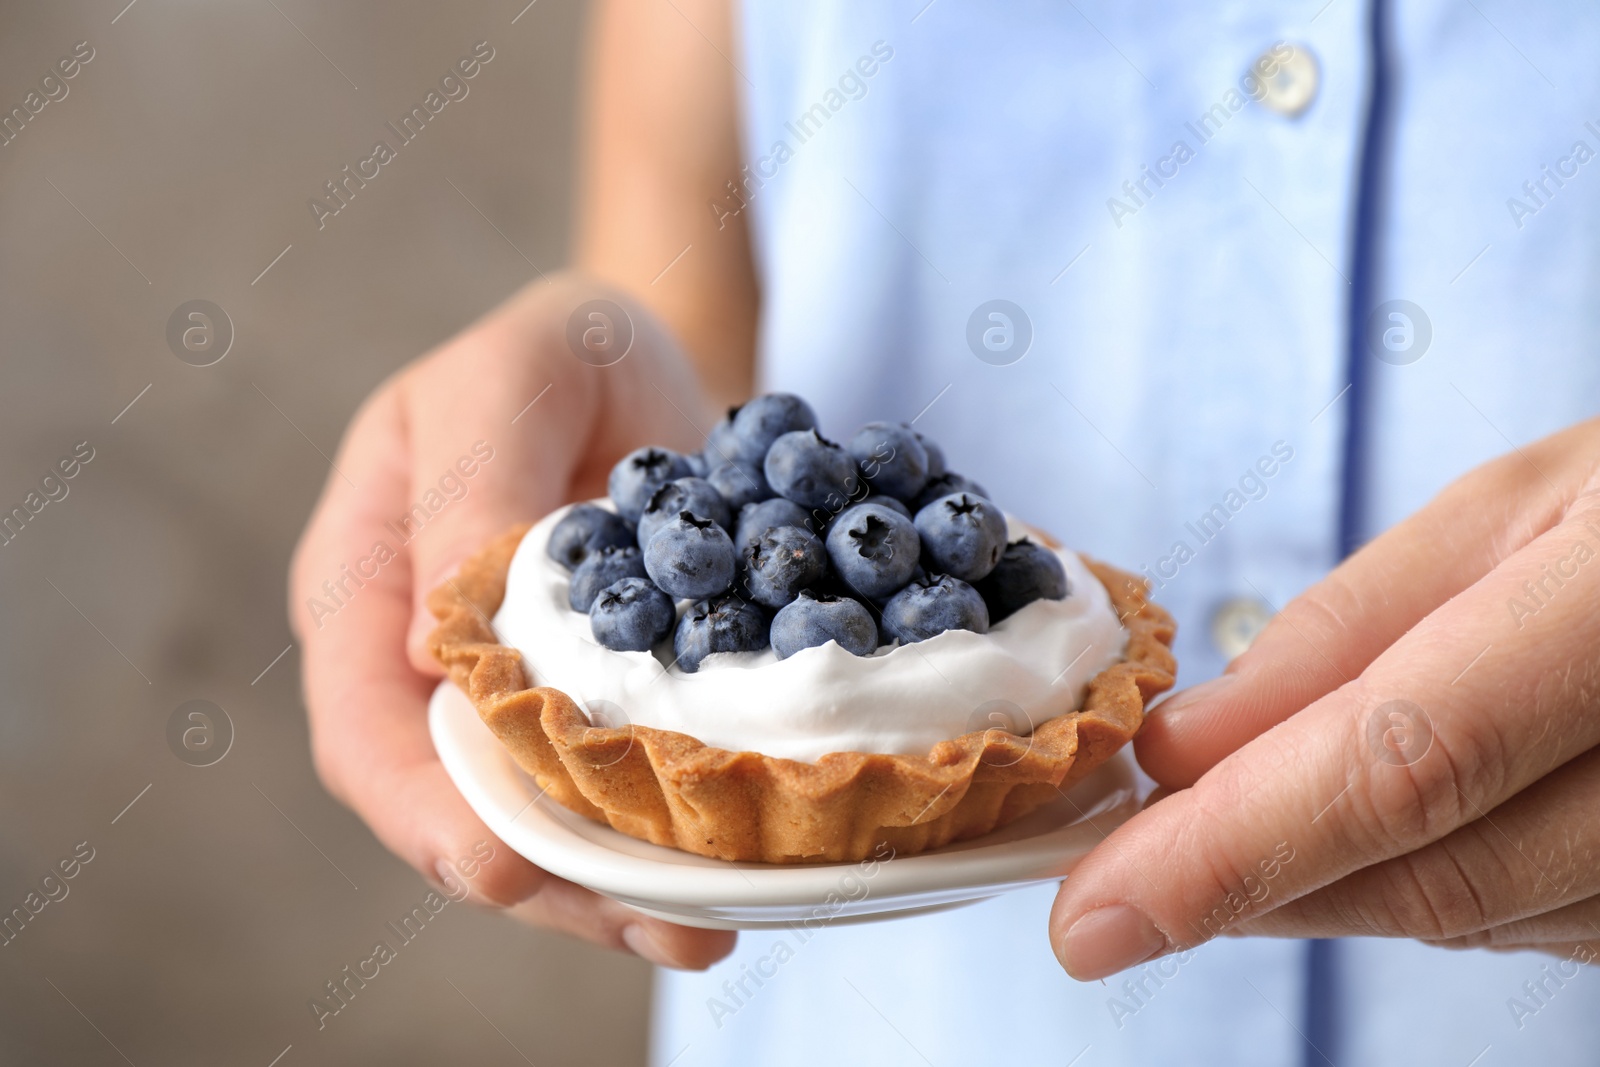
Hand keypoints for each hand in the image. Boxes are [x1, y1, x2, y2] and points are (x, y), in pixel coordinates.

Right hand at [289, 272, 733, 968]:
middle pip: (452, 808)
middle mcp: (423, 664)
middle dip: (543, 879)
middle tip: (652, 921)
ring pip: (538, 823)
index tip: (501, 864)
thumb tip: (431, 633)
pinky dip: (664, 843)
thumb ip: (474, 476)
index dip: (422, 807)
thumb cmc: (562, 352)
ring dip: (616, 886)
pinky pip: (614, 793)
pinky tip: (732, 879)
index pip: (363, 725)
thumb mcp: (514, 375)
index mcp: (365, 581)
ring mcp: (509, 698)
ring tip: (704, 926)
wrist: (646, 366)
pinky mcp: (591, 711)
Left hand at [1049, 418, 1599, 978]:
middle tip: (1118, 886)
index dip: (1232, 853)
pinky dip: (1418, 890)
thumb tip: (1183, 755)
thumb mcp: (1512, 511)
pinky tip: (1369, 840)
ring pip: (1475, 919)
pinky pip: (1538, 928)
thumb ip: (1347, 636)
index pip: (1404, 764)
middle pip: (1433, 872)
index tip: (1091, 916)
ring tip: (1234, 836)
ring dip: (1326, 890)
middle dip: (1248, 886)